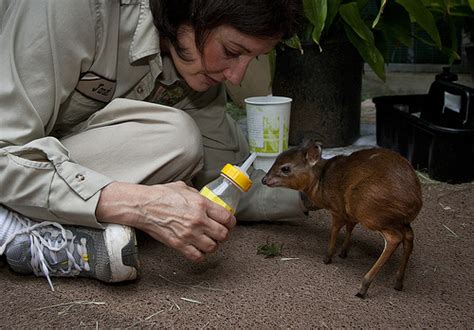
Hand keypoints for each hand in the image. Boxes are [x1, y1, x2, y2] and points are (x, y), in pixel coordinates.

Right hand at [96, 181, 235, 261]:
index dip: (230, 222)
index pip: (227, 218)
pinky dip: (200, 255)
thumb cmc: (161, 195)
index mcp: (202, 204)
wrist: (143, 206)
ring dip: (213, 245)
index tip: (228, 223)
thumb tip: (207, 201)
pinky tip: (198, 249)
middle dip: (223, 234)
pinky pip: (197, 256)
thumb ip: (199, 196)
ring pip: (212, 247)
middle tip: (219, 233)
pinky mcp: (179, 244)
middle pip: (223, 234)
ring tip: (209, 241)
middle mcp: (198, 220)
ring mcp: (189, 234)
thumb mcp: (185, 188)